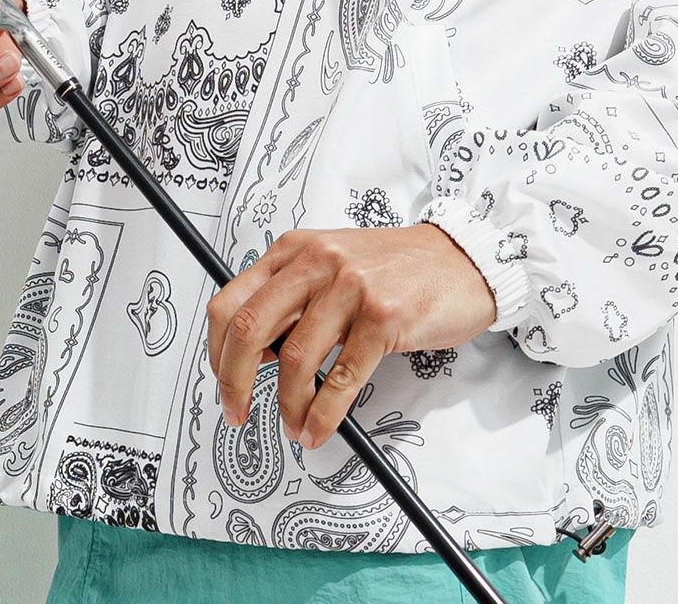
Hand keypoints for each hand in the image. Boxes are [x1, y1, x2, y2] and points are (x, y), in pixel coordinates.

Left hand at [206, 222, 496, 450]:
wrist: (460, 260)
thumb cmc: (395, 269)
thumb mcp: (332, 266)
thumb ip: (292, 298)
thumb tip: (251, 353)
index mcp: (296, 249)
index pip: (230, 301)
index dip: (216, 351)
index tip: (222, 379)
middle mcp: (317, 261)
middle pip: (248, 329)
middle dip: (233, 382)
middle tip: (236, 412)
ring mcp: (351, 287)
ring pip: (294, 360)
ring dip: (287, 406)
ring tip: (295, 425)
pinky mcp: (383, 317)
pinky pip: (340, 379)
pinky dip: (323, 415)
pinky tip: (319, 427)